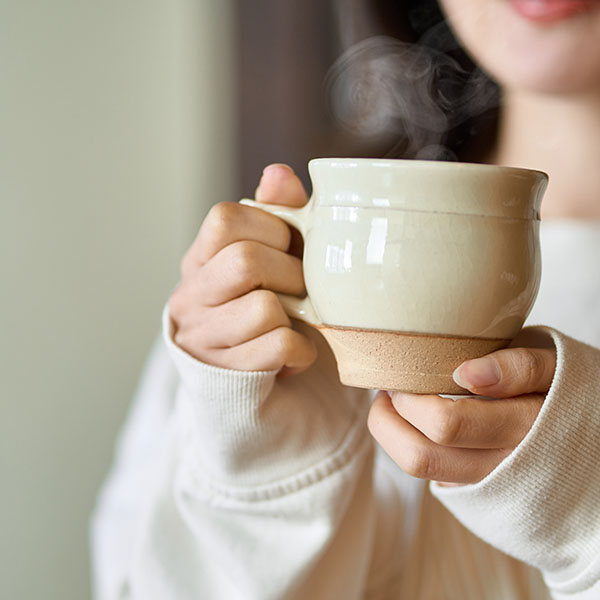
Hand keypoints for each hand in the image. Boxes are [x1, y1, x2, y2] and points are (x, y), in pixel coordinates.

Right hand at [168, 164, 316, 373]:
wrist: (254, 396)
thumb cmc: (266, 316)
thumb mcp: (274, 262)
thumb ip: (278, 217)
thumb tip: (278, 173)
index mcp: (199, 261)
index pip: (225, 219)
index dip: (271, 229)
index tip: (287, 250)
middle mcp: (190, 297)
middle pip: (246, 261)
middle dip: (291, 274)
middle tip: (300, 290)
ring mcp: (202, 339)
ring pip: (264, 307)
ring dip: (296, 317)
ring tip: (293, 325)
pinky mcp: (224, 376)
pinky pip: (278, 345)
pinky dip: (302, 351)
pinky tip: (294, 356)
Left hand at [367, 345, 556, 483]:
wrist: (591, 442)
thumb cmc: (568, 392)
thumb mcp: (557, 367)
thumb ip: (520, 367)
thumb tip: (467, 372)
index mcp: (524, 432)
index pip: (446, 424)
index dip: (410, 398)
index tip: (406, 372)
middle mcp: (504, 469)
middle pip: (421, 457)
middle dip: (388, 419)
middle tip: (390, 388)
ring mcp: (489, 486)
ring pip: (422, 471)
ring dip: (394, 434)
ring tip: (396, 402)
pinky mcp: (478, 492)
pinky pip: (434, 474)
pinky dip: (414, 445)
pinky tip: (419, 421)